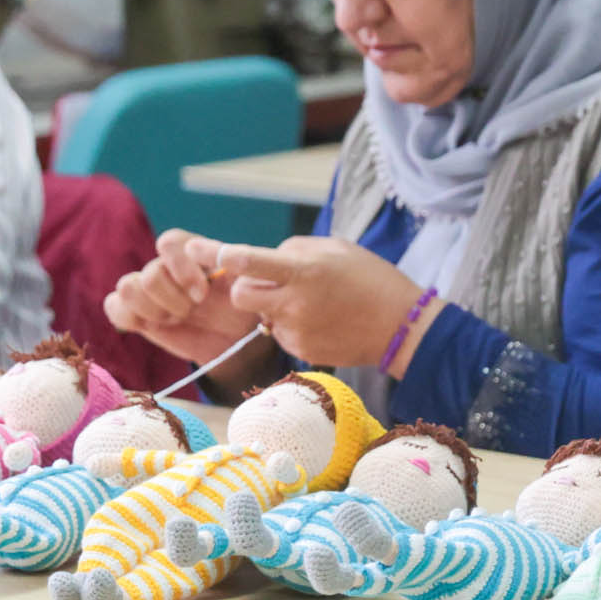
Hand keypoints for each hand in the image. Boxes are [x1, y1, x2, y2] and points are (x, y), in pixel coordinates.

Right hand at [105, 229, 262, 366]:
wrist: (236, 338)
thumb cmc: (243, 306)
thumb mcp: (248, 284)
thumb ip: (235, 265)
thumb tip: (221, 255)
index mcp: (188, 251)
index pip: (168, 243)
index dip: (182, 269)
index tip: (203, 294)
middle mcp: (164, 266)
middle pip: (150, 274)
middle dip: (173, 300)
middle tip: (191, 311)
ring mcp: (147, 289)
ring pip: (127, 287)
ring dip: (154, 310)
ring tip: (175, 318)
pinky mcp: (136, 313)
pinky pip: (113, 306)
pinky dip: (129, 317)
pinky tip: (154, 325)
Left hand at [217, 238, 427, 373]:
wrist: (400, 326)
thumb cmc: (370, 279)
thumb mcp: (334, 248)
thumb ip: (294, 250)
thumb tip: (265, 259)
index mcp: (304, 271)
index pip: (250, 263)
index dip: (221, 256)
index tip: (200, 250)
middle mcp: (295, 303)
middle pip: (240, 297)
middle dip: (244, 288)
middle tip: (265, 283)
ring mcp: (296, 331)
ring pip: (261, 316)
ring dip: (273, 308)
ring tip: (310, 303)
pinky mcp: (301, 351)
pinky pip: (280, 334)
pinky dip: (291, 326)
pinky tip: (319, 320)